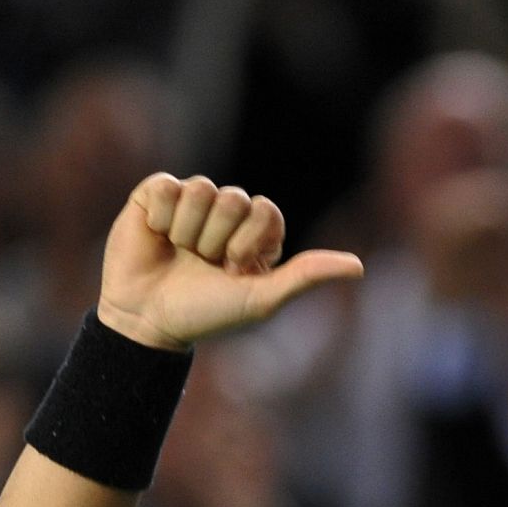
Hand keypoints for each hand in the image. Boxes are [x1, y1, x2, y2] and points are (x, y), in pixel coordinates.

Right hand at [96, 173, 363, 349]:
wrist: (148, 320)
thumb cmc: (207, 313)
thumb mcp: (262, 299)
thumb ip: (308, 276)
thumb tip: (359, 267)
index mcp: (256, 233)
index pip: (266, 210)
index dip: (248, 241)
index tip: (233, 270)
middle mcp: (226, 213)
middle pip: (235, 199)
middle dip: (218, 239)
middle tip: (203, 264)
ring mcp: (190, 202)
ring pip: (202, 190)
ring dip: (189, 232)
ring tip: (180, 253)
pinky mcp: (154, 196)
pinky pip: (168, 186)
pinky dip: (163, 218)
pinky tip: (157, 237)